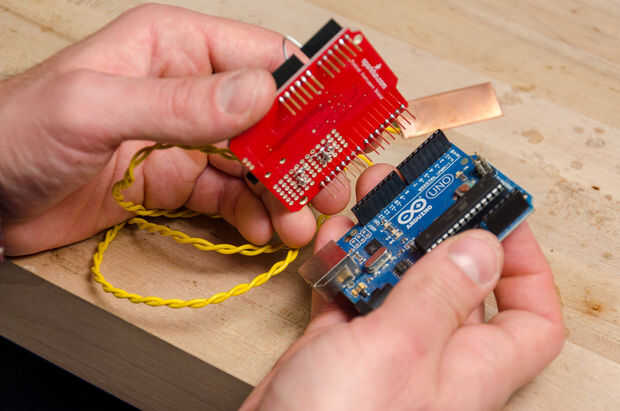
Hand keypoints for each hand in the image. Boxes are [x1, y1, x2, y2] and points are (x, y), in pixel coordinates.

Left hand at [0, 4, 348, 255]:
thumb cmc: (14, 132)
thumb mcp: (93, 108)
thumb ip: (177, 102)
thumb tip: (258, 94)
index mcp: (174, 47)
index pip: (262, 58)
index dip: (308, 90)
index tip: (341, 125)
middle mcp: (188, 89)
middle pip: (271, 117)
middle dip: (304, 153)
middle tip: (329, 185)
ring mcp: (186, 137)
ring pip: (256, 161)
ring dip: (284, 191)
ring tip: (299, 221)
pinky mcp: (176, 179)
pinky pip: (229, 194)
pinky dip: (252, 213)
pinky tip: (262, 229)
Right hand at [241, 164, 564, 410]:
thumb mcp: (399, 349)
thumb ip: (440, 295)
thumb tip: (484, 247)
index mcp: (468, 366)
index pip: (530, 317)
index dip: (525, 264)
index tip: (499, 216)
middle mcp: (432, 355)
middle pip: (453, 280)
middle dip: (436, 229)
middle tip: (419, 190)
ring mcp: (384, 348)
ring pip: (397, 278)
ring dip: (383, 238)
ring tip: (371, 201)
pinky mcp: (340, 344)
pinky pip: (351, 291)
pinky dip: (343, 263)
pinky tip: (334, 241)